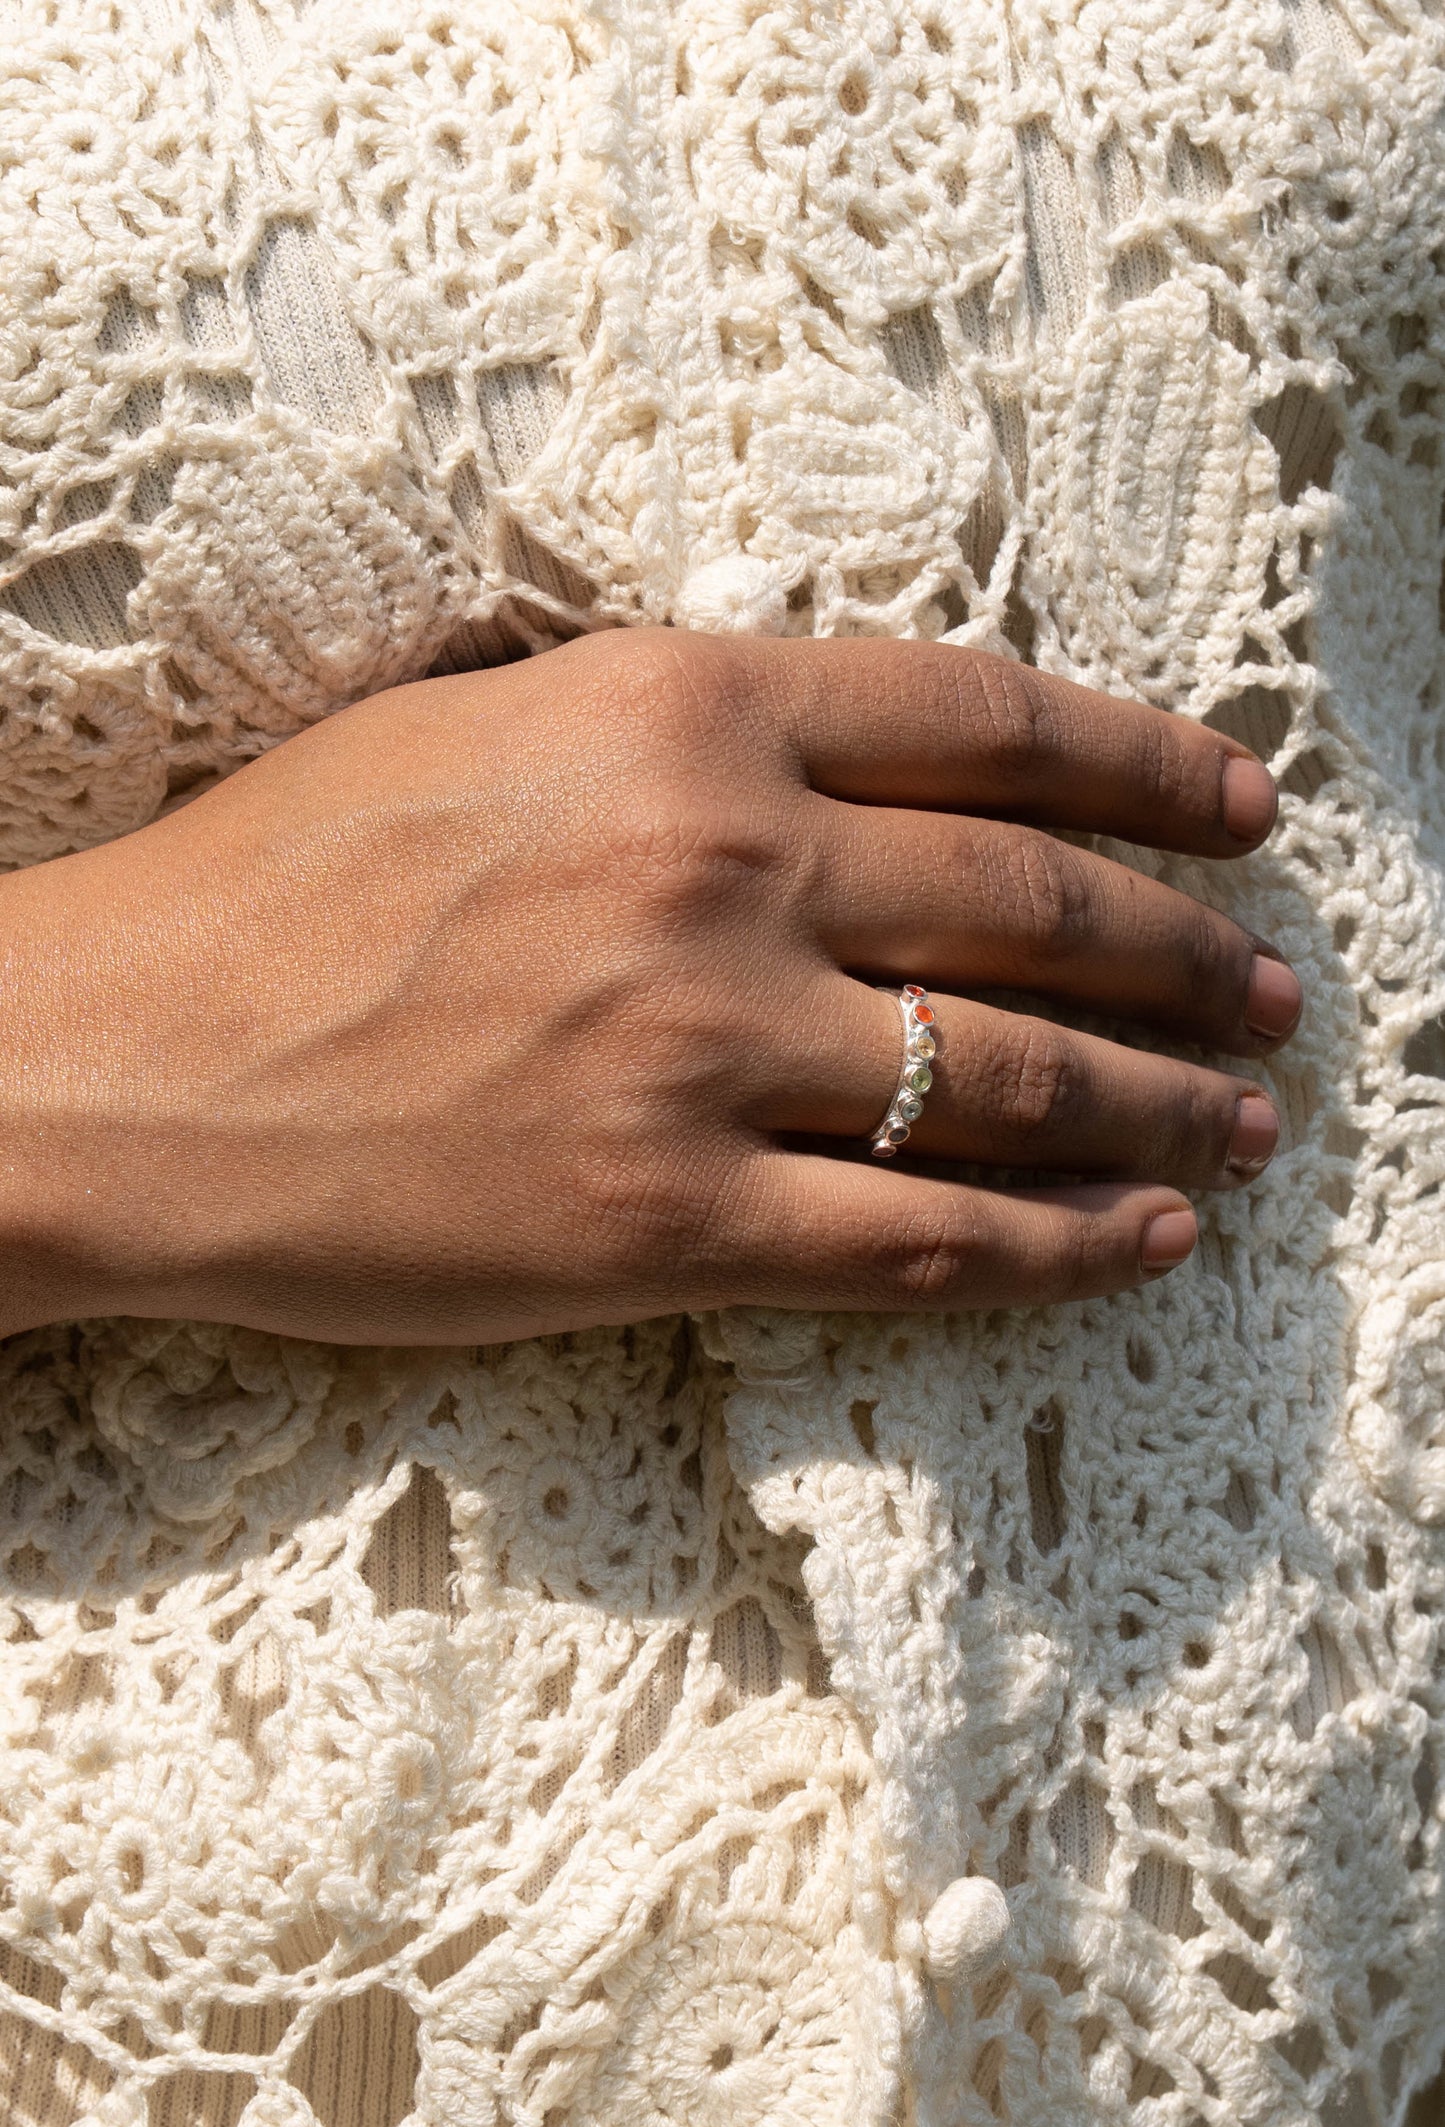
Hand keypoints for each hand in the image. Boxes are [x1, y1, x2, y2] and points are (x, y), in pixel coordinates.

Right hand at [0, 630, 1297, 1343]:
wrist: (119, 1066)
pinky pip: (924, 1242)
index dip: (1146, 765)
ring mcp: (702, 1053)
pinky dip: (1064, 1245)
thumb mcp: (488, 724)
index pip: (986, 719)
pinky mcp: (666, 1223)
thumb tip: (843, 759)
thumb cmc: (278, 882)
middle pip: (1037, 905)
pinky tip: (1145, 1240)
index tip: (1237, 810)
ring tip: (1249, 1123)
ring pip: (1015, 1083)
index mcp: (678, 709)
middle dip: (1185, 952)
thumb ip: (677, 725)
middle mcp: (719, 866)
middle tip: (1268, 987)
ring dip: (1164, 1105)